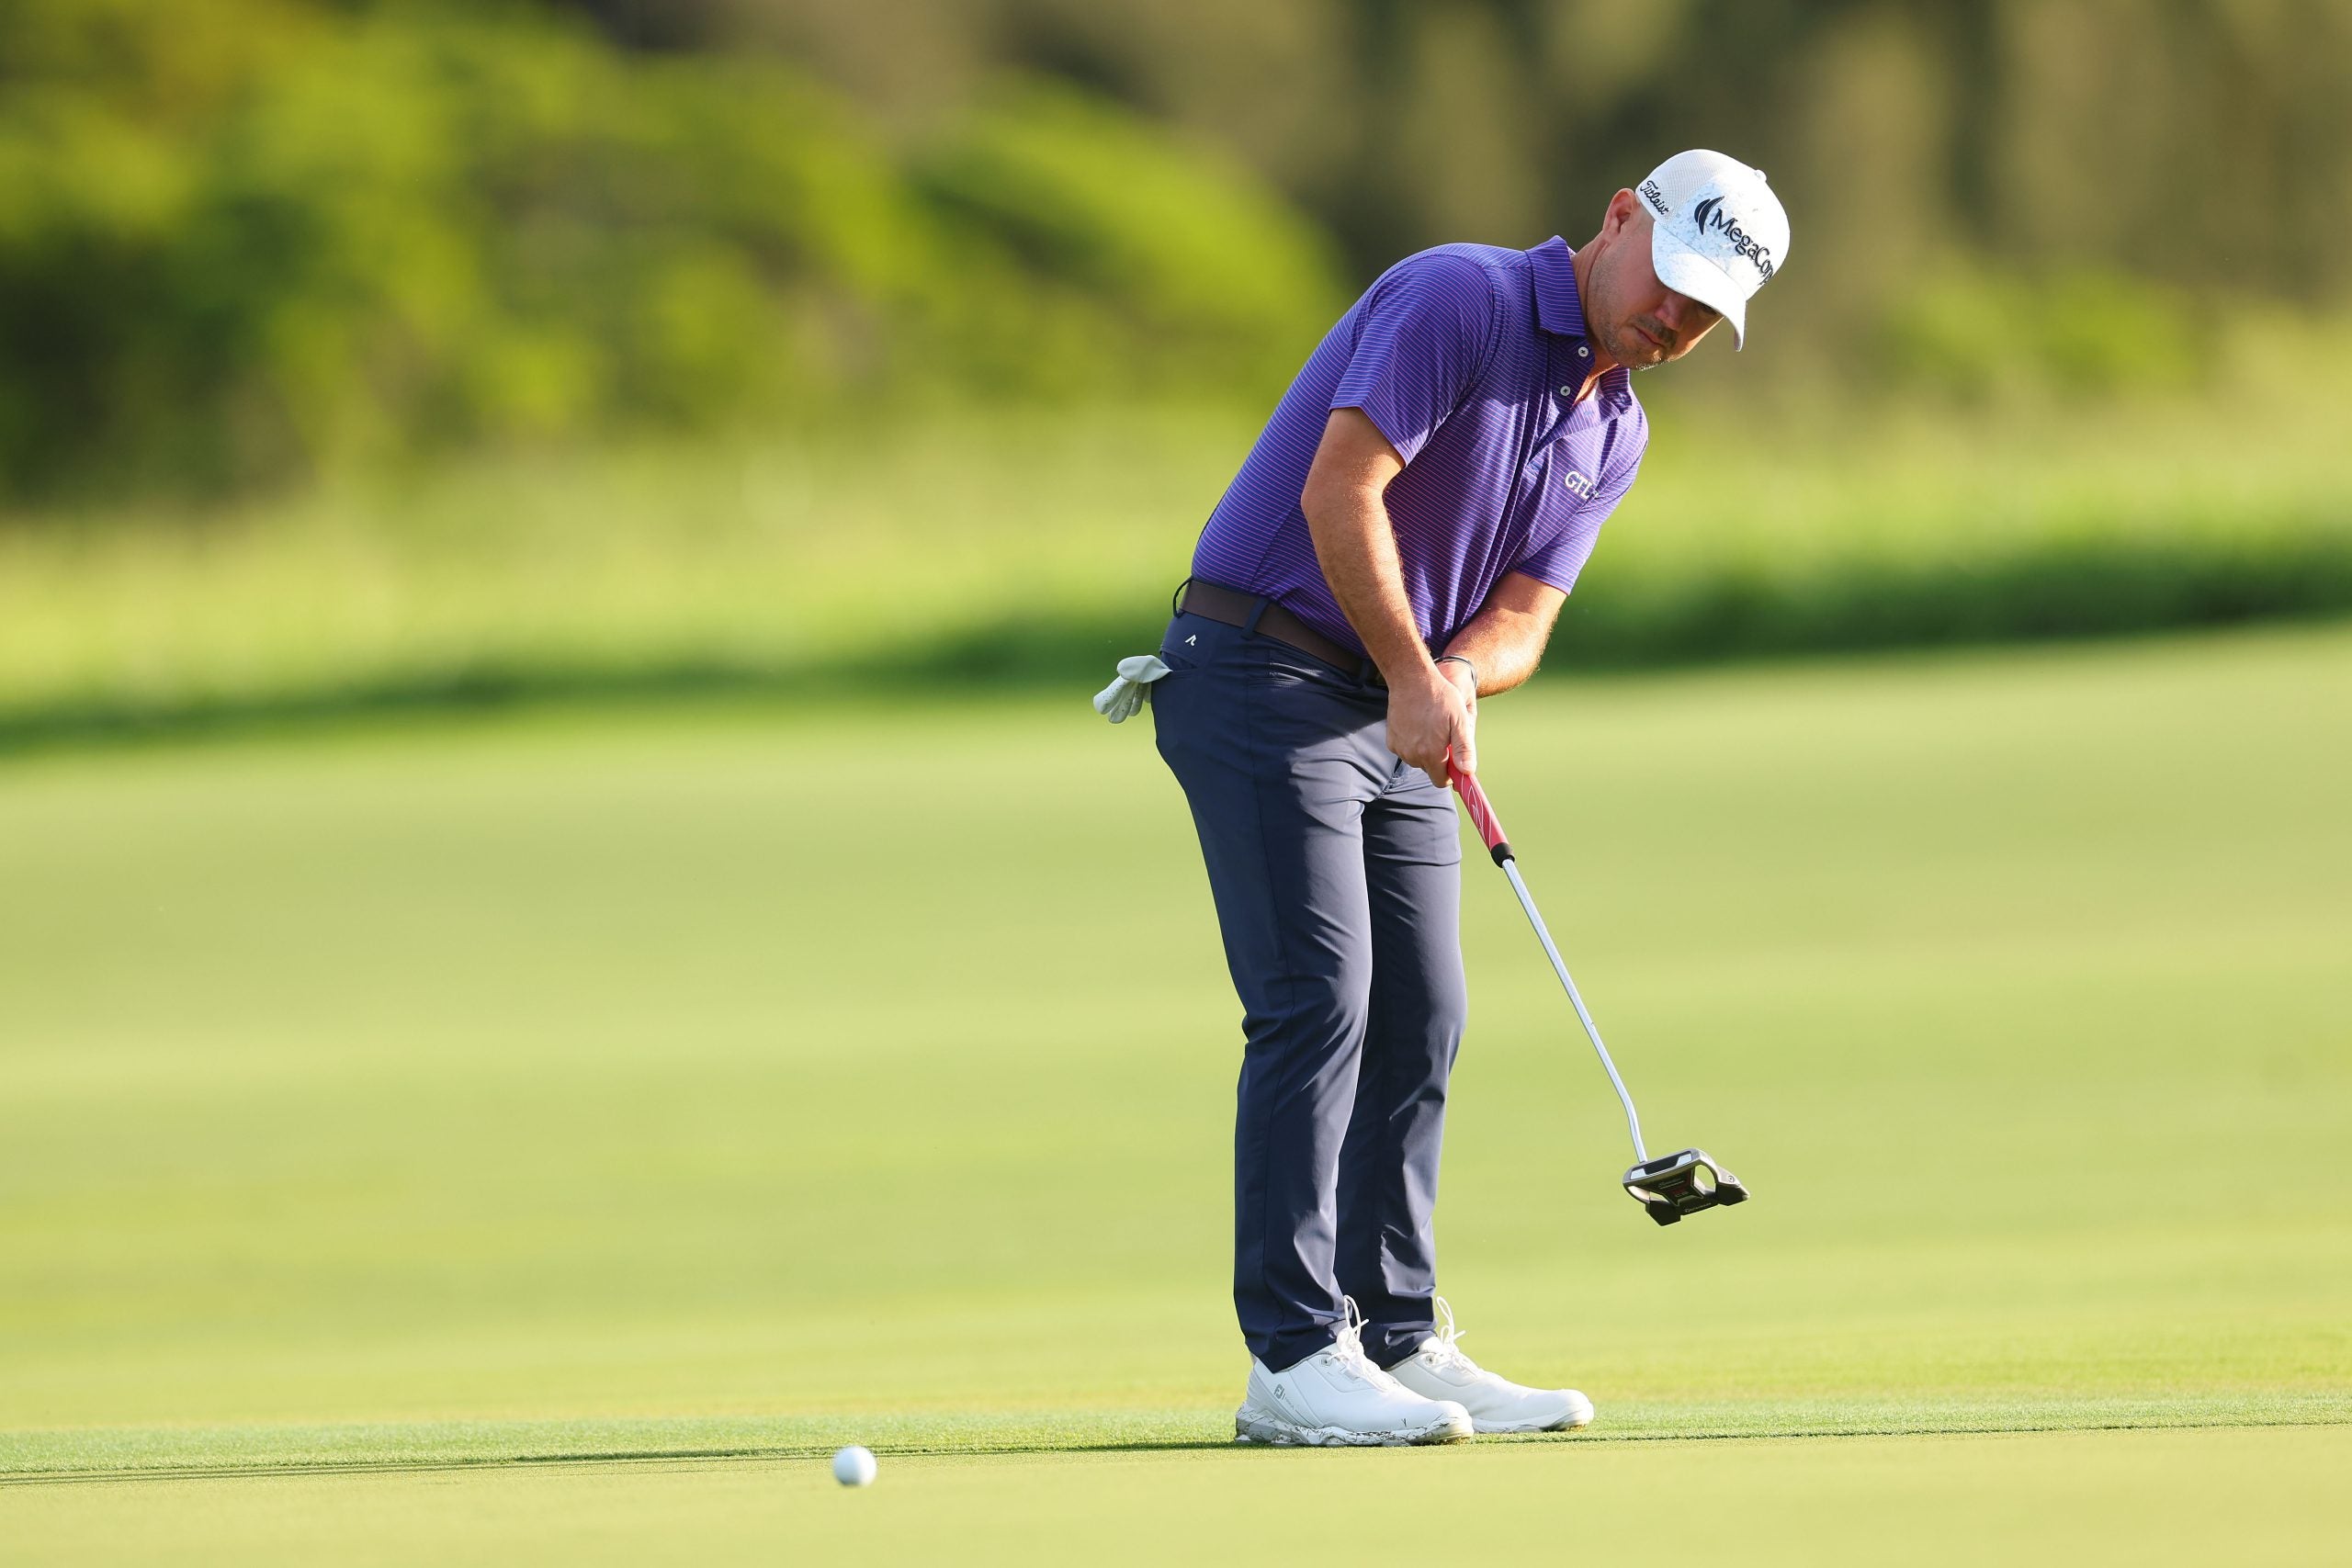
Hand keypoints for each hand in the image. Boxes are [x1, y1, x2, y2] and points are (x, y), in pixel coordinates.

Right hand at [1386, 665, 1475, 788]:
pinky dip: (1413, 743)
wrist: (1411, 679)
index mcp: (1431, 753)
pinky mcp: (1391, 741)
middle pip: (1430, 769)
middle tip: (1443, 735)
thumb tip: (1467, 772)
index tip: (1455, 759)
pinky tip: (1416, 725)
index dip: (1450, 773)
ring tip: (1430, 726)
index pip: (1440, 780)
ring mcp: (1400, 748)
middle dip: (1439, 758)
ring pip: (1418, 760)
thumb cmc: (1440, 697)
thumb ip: (1464, 749)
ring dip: (1425, 750)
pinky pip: (1406, 750)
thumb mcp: (1459, 720)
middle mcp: (1412, 755)